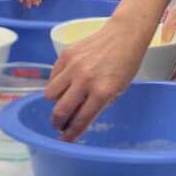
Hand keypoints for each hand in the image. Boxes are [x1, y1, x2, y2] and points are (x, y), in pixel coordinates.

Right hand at [46, 15, 151, 140]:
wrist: (123, 35)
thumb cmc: (125, 65)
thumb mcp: (118, 90)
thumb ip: (98, 104)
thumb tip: (78, 118)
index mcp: (102, 92)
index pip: (80, 120)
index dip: (70, 134)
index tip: (65, 140)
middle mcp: (85, 80)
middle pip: (60, 110)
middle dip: (57, 123)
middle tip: (59, 125)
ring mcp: (73, 66)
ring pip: (50, 94)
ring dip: (55, 102)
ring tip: (63, 101)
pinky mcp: (65, 54)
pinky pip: (53, 76)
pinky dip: (56, 84)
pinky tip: (66, 83)